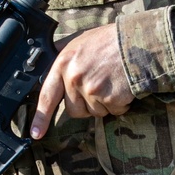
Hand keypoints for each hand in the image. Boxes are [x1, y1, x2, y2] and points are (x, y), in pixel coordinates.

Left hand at [30, 23, 132, 139]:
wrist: (137, 41)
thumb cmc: (109, 41)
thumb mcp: (79, 42)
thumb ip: (63, 58)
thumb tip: (47, 72)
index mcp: (63, 63)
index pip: (47, 96)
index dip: (41, 118)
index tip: (37, 134)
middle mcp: (74, 77)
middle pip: (74, 110)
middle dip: (86, 105)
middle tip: (99, 85)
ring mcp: (92, 89)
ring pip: (95, 113)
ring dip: (105, 104)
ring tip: (112, 81)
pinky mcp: (110, 98)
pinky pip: (114, 111)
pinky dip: (120, 103)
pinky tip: (123, 86)